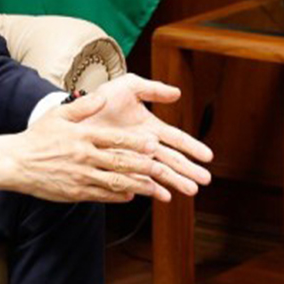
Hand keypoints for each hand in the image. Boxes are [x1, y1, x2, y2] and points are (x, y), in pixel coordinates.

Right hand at [0, 93, 173, 202]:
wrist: (14, 163)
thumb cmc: (38, 137)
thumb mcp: (59, 115)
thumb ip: (84, 106)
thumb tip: (104, 96)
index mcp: (83, 137)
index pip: (115, 140)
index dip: (136, 143)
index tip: (154, 144)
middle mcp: (84, 158)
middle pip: (119, 163)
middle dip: (143, 166)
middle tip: (162, 168)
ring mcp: (80, 177)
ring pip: (113, 182)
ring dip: (136, 185)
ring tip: (154, 187)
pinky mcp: (74, 192)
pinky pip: (101, 196)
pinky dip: (117, 196)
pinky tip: (131, 196)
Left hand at [79, 74, 213, 197]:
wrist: (76, 113)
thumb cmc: (103, 98)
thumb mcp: (129, 86)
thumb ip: (153, 89)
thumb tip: (178, 93)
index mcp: (150, 127)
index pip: (176, 138)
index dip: (192, 147)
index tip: (208, 156)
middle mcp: (145, 145)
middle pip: (172, 159)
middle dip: (189, 169)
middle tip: (205, 180)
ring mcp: (132, 158)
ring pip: (159, 172)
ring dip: (176, 181)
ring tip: (191, 191)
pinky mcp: (118, 167)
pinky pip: (137, 180)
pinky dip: (151, 189)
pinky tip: (164, 197)